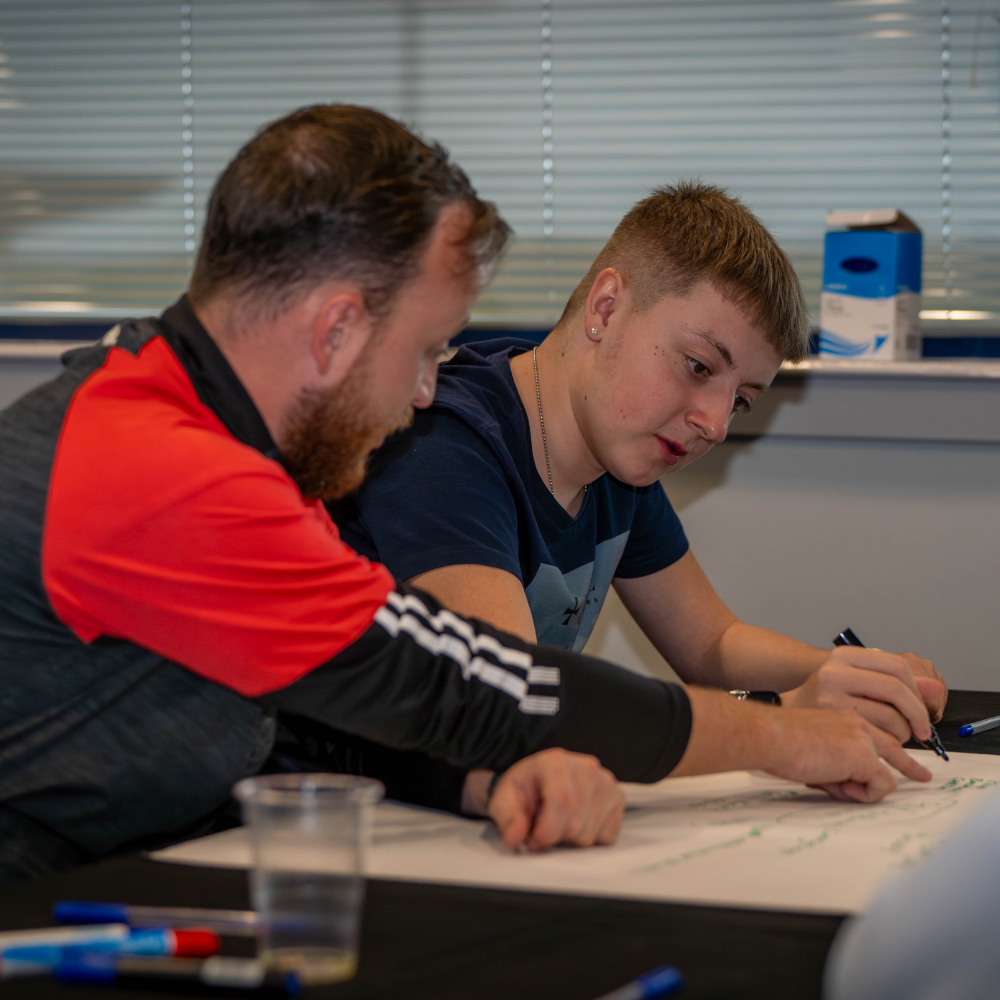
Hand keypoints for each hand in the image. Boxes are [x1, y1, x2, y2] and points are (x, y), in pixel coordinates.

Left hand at [462, 749, 624, 850]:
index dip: (546, 831)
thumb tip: (514, 837)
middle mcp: (586, 767)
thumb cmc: (524, 790)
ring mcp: (605, 782)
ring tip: (559, 822)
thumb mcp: (505, 800)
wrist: (539, 781)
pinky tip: (577, 822)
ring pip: (591, 834)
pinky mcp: (617, 798)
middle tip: (543, 828)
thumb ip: (508, 818)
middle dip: (555, 837)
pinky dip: (590, 838)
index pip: (562, 802)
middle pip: (575, 824)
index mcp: (556, 762)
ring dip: (571, 840)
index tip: (533, 840)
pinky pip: (607, 837)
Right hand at [763, 705, 932, 802]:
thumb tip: (852, 776)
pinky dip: (866, 794)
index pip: (886, 716)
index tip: (913, 748)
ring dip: (872, 783)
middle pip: (899, 738)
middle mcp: (860, 716)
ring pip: (894, 763)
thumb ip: (839, 743)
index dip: (903, 734)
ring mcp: (864, 735)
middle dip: (911, 763)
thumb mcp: (816, 731)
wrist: (770, 735)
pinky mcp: (864, 756)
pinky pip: (882, 786)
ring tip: (844, 788)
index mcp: (846, 704)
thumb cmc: (780, 736)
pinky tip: (840, 789)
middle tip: (924, 777)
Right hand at [782, 646, 945, 743]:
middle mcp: (836, 673)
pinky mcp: (842, 731)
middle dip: (917, 715)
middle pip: (898, 690)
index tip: (919, 709)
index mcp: (841, 658)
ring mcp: (837, 701)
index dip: (915, 690)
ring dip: (903, 737)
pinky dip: (900, 758)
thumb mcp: (846, 685)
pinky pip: (886, 745)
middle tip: (921, 732)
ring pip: (894, 721)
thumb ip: (887, 684)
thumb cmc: (811, 711)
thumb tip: (936, 688)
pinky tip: (905, 763)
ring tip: (894, 744)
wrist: (771, 731)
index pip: (896, 665)